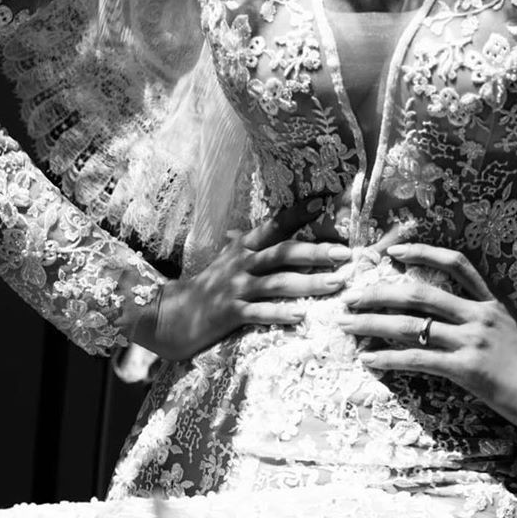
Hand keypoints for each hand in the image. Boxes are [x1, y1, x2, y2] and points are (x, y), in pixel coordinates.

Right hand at [133, 198, 350, 360]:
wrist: (170, 314)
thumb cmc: (207, 287)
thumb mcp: (228, 258)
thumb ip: (252, 244)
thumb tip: (277, 225)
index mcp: (243, 247)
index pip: (274, 225)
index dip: (297, 213)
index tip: (322, 201)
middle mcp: (241, 263)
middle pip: (283, 253)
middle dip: (316, 252)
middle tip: (346, 253)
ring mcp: (235, 288)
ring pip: (278, 283)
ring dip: (309, 283)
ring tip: (336, 283)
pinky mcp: (230, 313)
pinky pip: (260, 313)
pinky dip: (280, 314)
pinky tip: (301, 316)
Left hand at [337, 242, 516, 441]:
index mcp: (493, 302)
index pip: (456, 264)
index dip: (423, 252)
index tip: (395, 251)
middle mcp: (478, 315)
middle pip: (418, 294)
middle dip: (379, 293)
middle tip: (351, 295)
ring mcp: (470, 341)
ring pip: (411, 325)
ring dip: (372, 324)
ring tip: (346, 325)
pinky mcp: (465, 369)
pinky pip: (417, 359)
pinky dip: (388, 358)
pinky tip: (368, 360)